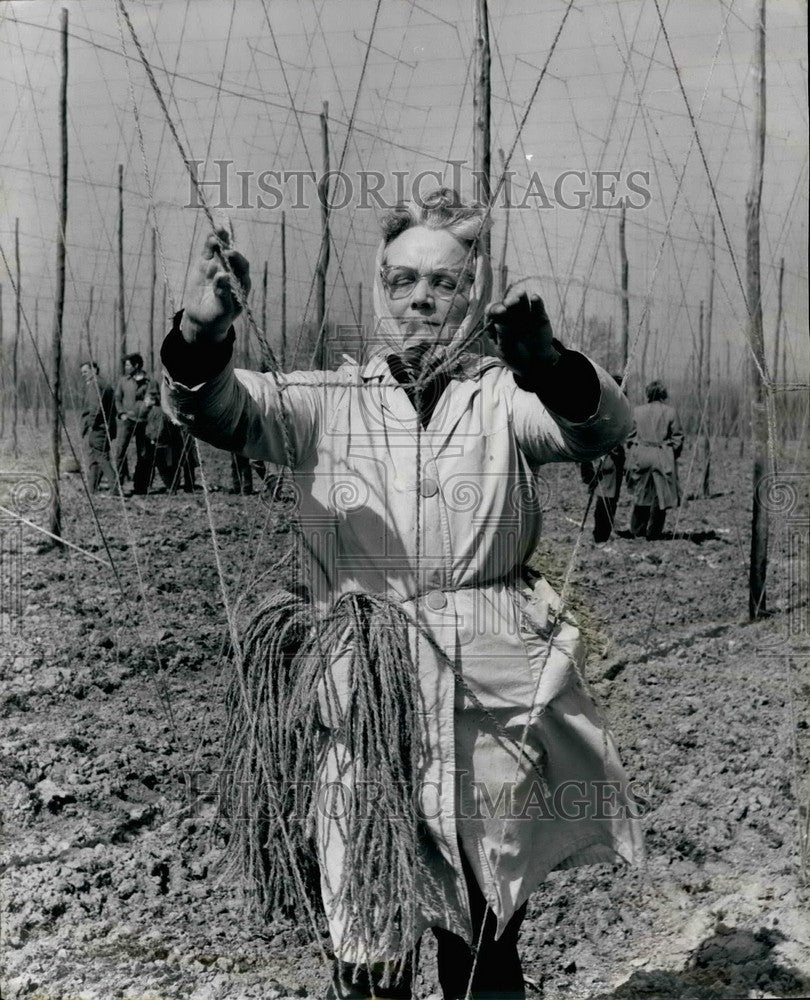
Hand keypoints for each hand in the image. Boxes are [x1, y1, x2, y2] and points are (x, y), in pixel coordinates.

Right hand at [181, 228, 250, 344]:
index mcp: (241, 284)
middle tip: (222, 242)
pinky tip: (211, 234)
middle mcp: (232, 273)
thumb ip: (223, 293)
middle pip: (232, 256)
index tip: (229, 254)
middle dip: (229, 247)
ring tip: (218, 230)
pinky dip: (209, 244)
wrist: (202, 320)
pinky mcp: (205, 265)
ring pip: (221, 251)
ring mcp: (218, 267)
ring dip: (220, 240)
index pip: (242, 268)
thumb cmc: (217, 317)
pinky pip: (208, 252)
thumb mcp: (221, 310)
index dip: (237, 260)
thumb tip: (223, 275)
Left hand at [485, 290, 558, 376]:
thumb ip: (503, 338)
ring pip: (520, 302)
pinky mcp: (538, 315)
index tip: (501, 311)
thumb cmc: (516, 357)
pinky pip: (536, 306)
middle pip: (506, 304)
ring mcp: (523, 314)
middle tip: (511, 303)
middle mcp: (508, 316)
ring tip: (520, 295)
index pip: (492, 312)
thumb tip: (498, 324)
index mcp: (496, 324)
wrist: (536, 363)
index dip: (495, 310)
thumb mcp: (507, 351)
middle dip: (507, 302)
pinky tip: (534, 297)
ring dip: (519, 297)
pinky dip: (536, 301)